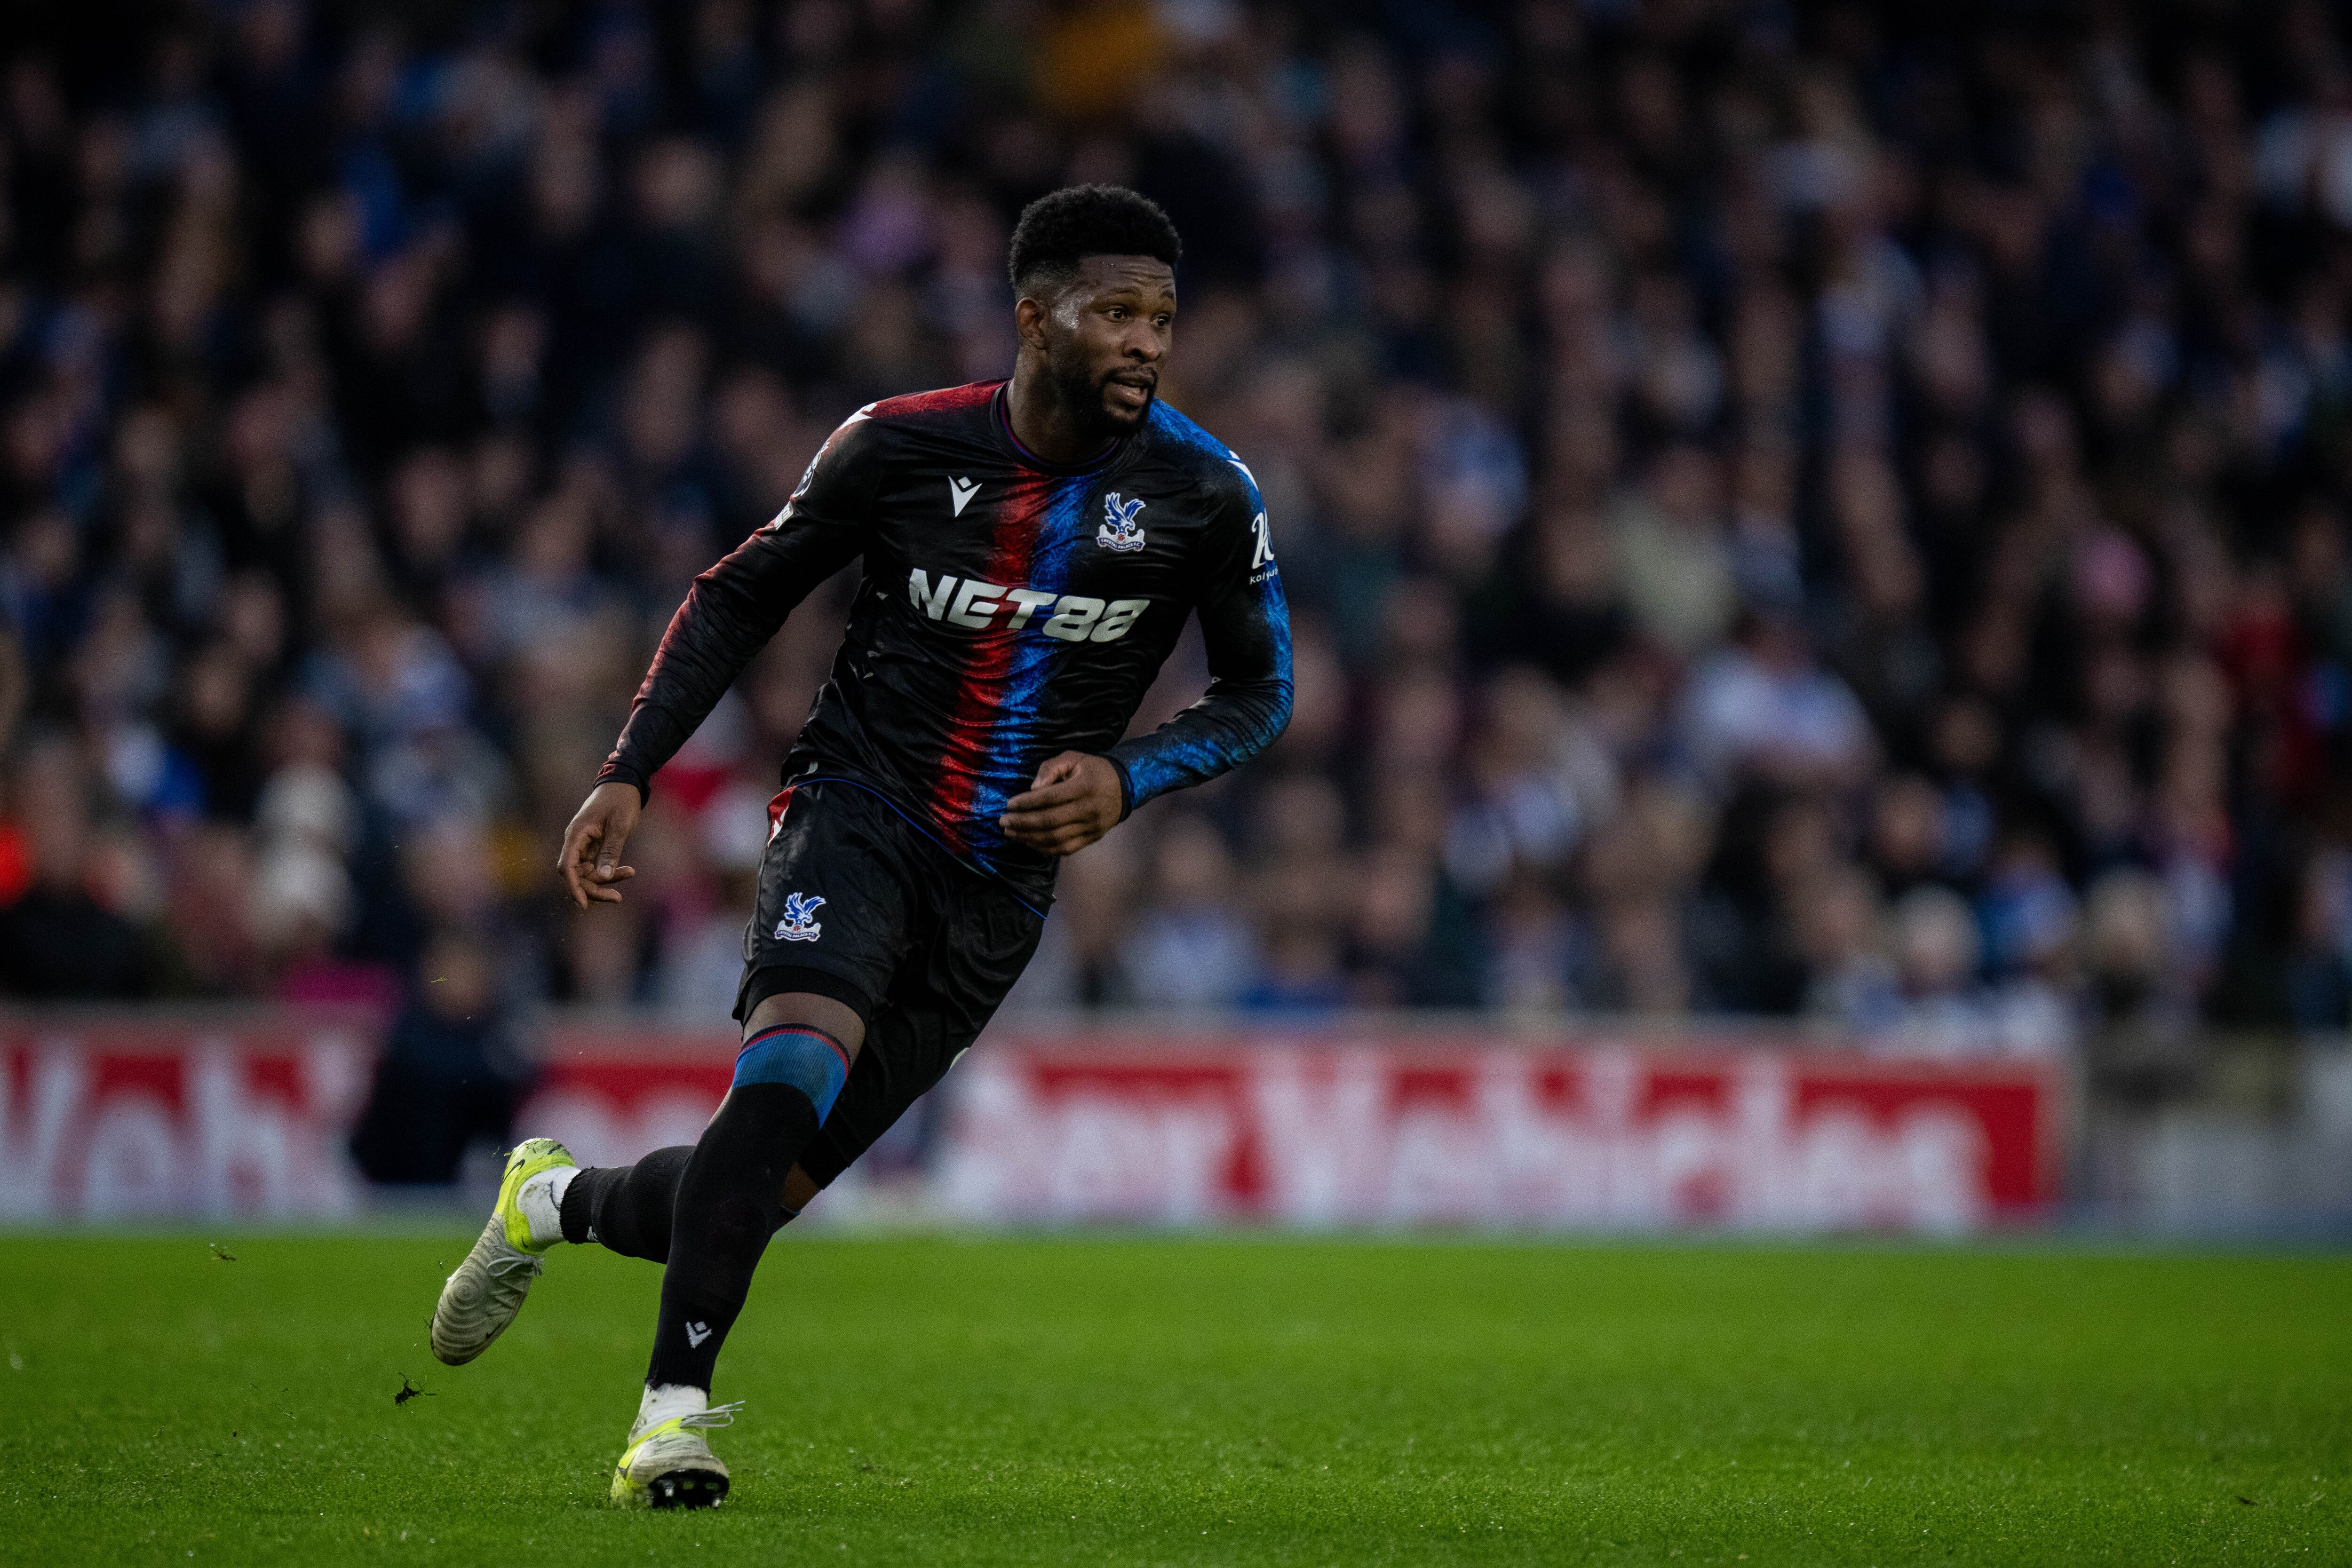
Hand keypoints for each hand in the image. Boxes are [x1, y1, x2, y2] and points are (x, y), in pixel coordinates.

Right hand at [557, 781, 642, 907]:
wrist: (624, 783)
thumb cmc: (621, 801)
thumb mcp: (620, 827)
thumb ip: (611, 851)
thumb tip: (603, 877)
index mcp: (576, 834)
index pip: (566, 867)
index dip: (573, 887)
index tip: (584, 904)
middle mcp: (574, 841)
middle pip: (576, 875)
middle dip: (595, 888)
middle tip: (618, 897)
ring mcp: (582, 844)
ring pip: (586, 872)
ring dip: (605, 880)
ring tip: (629, 874)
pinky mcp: (591, 846)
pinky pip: (594, 865)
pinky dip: (608, 871)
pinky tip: (627, 871)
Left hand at [999, 752, 1122, 855]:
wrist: (1124, 787)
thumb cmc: (1093, 770)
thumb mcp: (1073, 758)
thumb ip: (1050, 768)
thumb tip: (1032, 789)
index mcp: (1084, 787)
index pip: (1050, 798)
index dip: (1027, 803)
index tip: (1009, 804)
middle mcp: (1089, 810)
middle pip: (1050, 821)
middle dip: (1022, 823)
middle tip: (1003, 821)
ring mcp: (1091, 827)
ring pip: (1055, 838)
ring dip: (1029, 837)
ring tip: (1011, 832)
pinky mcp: (1092, 838)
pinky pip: (1065, 848)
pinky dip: (1044, 848)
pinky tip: (1029, 841)